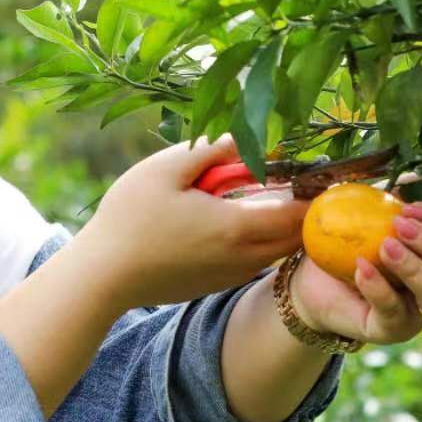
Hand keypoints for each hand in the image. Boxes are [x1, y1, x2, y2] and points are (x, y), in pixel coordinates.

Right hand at [74, 133, 308, 308]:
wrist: (104, 275)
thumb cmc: (130, 217)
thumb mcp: (166, 168)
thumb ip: (211, 149)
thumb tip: (244, 136)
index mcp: (236, 226)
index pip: (299, 215)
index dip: (314, 195)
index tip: (318, 174)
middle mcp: (242, 257)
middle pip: (296, 239)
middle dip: (305, 213)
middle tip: (301, 182)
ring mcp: (230, 275)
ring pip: (276, 253)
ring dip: (282, 229)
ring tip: (272, 198)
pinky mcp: (215, 285)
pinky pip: (254, 263)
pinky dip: (260, 243)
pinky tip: (238, 221)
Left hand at [287, 198, 421, 346]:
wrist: (315, 273)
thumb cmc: (358, 234)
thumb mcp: (386, 203)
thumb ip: (421, 182)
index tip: (411, 207)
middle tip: (399, 226)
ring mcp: (421, 309)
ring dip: (415, 269)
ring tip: (384, 248)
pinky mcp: (392, 328)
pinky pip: (395, 313)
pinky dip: (379, 288)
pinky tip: (361, 268)